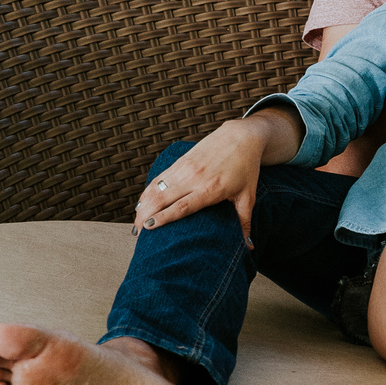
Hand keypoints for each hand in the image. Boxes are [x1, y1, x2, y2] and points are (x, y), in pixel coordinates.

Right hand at [132, 111, 299, 247]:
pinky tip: (141, 204)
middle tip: (137, 233)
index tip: (149, 228)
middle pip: (163, 198)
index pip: (182, 206)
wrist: (241, 136)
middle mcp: (195, 178)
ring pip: (157, 187)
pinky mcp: (181, 160)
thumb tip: (249, 248)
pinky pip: (159, 178)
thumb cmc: (246, 168)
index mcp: (211, 189)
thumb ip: (244, 222)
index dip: (164, 217)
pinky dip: (148, 192)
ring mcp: (185, 167)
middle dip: (146, 215)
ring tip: (136, 223)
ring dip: (143, 205)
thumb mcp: (247, 196)